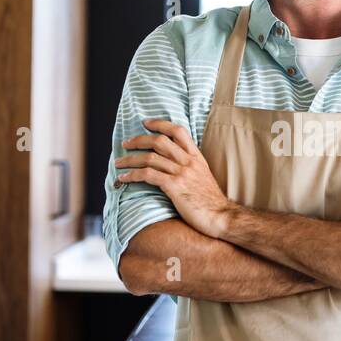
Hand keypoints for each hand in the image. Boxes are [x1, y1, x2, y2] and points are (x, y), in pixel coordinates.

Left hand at [113, 119, 234, 238]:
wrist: (221, 217)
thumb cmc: (211, 202)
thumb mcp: (204, 177)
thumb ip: (190, 167)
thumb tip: (172, 163)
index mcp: (196, 157)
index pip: (178, 131)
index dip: (160, 124)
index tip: (145, 123)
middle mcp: (189, 162)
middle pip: (159, 141)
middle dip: (138, 140)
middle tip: (125, 143)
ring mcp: (182, 173)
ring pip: (150, 158)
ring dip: (130, 159)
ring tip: (119, 162)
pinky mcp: (175, 187)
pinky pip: (148, 175)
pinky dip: (133, 175)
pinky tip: (124, 177)